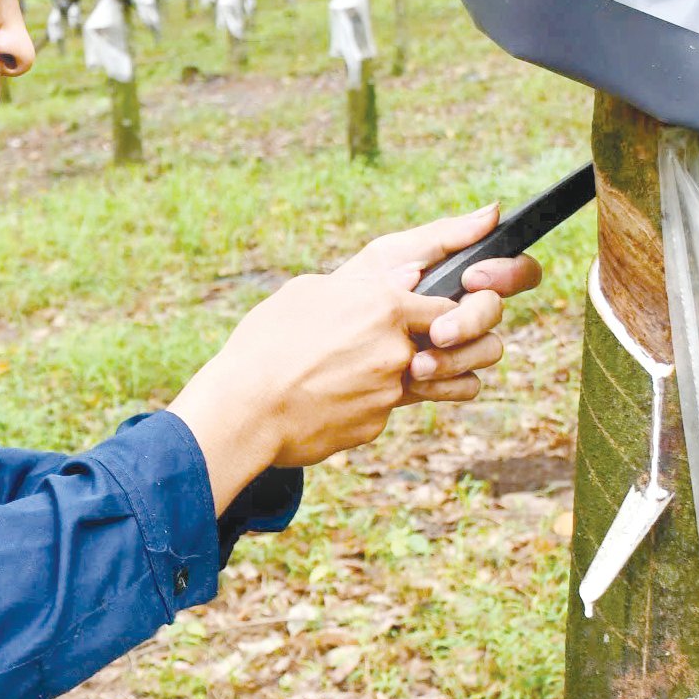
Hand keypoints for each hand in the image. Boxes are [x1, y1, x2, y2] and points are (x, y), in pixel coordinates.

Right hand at [168, 204, 544, 510]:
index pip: (449, 304)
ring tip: (389, 372)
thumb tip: (410, 274)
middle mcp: (397, 349)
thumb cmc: (266, 343)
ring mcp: (390, 391)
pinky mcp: (377, 425)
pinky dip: (369, 403)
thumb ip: (366, 283)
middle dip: (452, 343)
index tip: (444, 312)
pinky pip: (387, 410)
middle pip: (453, 344)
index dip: (447, 309)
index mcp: (385, 306)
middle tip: (435, 342)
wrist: (245, 410)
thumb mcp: (309, 292)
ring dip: (423, 376)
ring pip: (430, 381)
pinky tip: (335, 399)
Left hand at [330, 206, 541, 402]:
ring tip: (416, 365)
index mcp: (458, 278)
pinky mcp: (443, 382)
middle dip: (471, 320)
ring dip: (456, 357)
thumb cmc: (350, 294)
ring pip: (490, 350)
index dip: (508, 272)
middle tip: (437, 332)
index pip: (513, 270)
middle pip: (498, 311)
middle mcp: (464, 312)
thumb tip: (495, 211)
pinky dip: (447, 385)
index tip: (471, 277)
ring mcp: (456, 348)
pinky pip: (470, 385)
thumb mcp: (388, 257)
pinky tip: (416, 382)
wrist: (314, 349)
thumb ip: (442, 236)